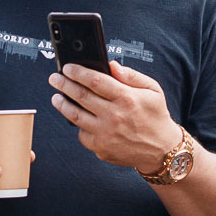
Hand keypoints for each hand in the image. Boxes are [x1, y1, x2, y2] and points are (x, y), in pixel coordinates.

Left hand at [48, 63, 179, 175]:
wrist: (162, 150)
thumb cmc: (156, 116)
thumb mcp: (153, 90)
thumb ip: (131, 75)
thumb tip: (111, 65)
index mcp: (126, 98)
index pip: (95, 80)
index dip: (78, 72)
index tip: (68, 67)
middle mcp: (114, 116)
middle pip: (80, 96)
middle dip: (63, 84)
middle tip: (54, 78)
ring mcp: (105, 134)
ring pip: (74, 116)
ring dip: (62, 104)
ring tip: (56, 97)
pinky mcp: (101, 148)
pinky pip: (82, 134)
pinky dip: (78, 125)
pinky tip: (78, 118)